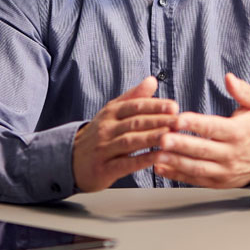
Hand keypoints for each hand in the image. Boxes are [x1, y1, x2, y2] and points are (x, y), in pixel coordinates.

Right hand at [72, 76, 178, 192]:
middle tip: (179, 122)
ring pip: (130, 141)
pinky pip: (125, 164)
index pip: (135, 106)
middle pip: (135, 123)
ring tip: (170, 137)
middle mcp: (106, 129)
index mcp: (111, 113)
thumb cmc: (99, 135)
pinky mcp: (103, 169)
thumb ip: (134, 97)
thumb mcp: (112, 112)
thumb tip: (153, 80)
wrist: (70, 160)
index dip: (155, 106)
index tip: (174, 107)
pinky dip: (141, 160)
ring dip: (151, 138)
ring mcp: (104, 149)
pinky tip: (157, 158)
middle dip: (159, 121)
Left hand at [154, 73, 249, 188]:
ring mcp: (223, 170)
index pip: (214, 128)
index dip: (196, 124)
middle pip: (203, 150)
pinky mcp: (216, 182)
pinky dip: (176, 175)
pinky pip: (194, 180)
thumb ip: (243, 91)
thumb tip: (229, 78)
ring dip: (175, 161)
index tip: (178, 119)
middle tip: (162, 139)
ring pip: (197, 168)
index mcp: (238, 133)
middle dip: (181, 145)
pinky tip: (160, 167)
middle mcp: (231, 154)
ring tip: (156, 154)